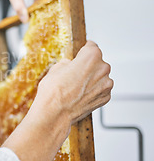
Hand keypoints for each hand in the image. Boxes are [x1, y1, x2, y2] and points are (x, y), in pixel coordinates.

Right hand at [2, 41, 112, 160]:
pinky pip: (100, 90)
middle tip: (74, 73)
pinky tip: (79, 94)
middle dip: (87, 66)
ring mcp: (106, 84)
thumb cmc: (53, 91)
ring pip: (100, 77)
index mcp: (91, 56)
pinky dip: (93, 91)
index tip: (80, 53)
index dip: (83, 50)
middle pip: (97, 62)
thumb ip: (68, 64)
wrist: (55, 113)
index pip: (91, 46)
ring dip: (91, 79)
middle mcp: (103, 69)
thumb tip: (70, 65)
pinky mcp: (105, 98)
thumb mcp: (56, 68)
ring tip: (75, 86)